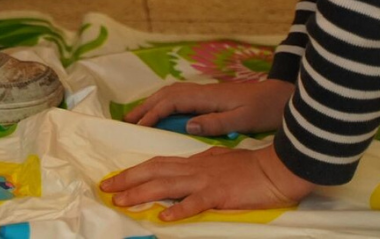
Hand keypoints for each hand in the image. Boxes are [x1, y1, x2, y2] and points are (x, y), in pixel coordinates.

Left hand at [101, 144, 313, 221]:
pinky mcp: (219, 195)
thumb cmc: (250, 168)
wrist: (275, 168)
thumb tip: (187, 169)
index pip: (157, 164)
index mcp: (193, 162)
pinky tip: (163, 218)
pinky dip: (178, 210)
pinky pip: (195, 203)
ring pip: (166, 185)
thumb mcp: (220, 161)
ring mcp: (205, 180)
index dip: (135, 170)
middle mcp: (194, 168)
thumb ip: (202, 165)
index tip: (115, 178)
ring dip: (141, 193)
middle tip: (105, 188)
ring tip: (121, 201)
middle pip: (154, 171)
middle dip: (127, 179)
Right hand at [126, 78, 293, 136]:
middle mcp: (202, 91)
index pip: (172, 102)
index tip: (138, 125)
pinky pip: (179, 97)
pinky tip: (163, 112)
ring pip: (171, 93)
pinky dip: (165, 102)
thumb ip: (216, 122)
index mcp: (207, 96)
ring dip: (153, 103)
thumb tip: (187, 126)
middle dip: (146, 106)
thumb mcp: (243, 119)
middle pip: (166, 94)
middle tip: (127, 120)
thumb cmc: (265, 109)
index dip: (153, 113)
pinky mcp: (210, 97)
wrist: (282, 95)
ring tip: (138, 116)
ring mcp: (205, 92)